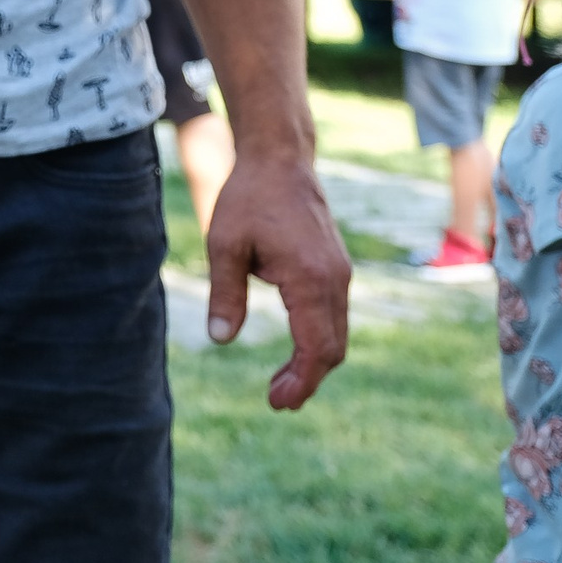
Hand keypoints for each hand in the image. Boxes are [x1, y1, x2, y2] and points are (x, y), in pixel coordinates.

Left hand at [206, 148, 349, 408]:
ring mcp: (340, 273)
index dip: (301, 380)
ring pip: (336, 333)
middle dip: (307, 379)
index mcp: (310, 278)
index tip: (278, 402)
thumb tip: (222, 339)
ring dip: (312, 361)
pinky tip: (294, 350)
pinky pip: (333, 315)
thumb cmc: (248, 198)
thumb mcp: (224, 246)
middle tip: (276, 401)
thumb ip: (225, 294)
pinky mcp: (336, 268)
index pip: (316, 347)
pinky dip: (317, 339)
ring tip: (281, 384)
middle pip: (333, 347)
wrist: (280, 161)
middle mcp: (335, 279)